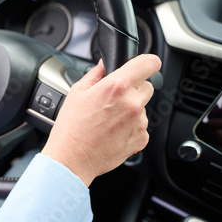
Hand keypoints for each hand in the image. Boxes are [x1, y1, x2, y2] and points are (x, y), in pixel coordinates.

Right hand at [41, 54, 160, 186]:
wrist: (72, 159)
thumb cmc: (71, 127)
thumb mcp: (77, 92)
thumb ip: (96, 74)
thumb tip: (105, 64)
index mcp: (117, 86)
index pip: (149, 63)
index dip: (147, 62)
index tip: (144, 65)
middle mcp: (132, 103)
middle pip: (147, 86)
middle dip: (133, 89)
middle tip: (113, 100)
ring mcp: (139, 122)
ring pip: (143, 107)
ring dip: (131, 110)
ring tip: (108, 120)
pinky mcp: (141, 139)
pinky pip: (141, 126)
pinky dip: (131, 128)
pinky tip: (112, 132)